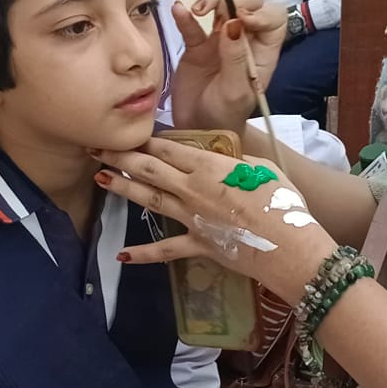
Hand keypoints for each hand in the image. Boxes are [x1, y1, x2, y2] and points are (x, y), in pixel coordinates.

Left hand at [93, 137, 336, 300]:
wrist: (288, 245)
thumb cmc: (283, 203)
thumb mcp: (264, 170)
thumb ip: (240, 165)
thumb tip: (229, 165)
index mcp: (210, 166)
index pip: (168, 148)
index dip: (145, 139)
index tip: (128, 131)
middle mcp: (193, 188)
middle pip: (150, 168)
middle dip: (121, 156)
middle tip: (97, 147)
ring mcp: (191, 217)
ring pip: (150, 199)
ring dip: (123, 189)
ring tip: (100, 179)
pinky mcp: (197, 244)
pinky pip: (165, 249)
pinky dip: (142, 253)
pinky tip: (121, 256)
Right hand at [166, 0, 286, 132]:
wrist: (198, 132)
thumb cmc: (225, 117)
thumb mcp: (236, 91)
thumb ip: (235, 57)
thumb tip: (235, 21)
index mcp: (263, 52)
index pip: (273, 18)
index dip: (261, 12)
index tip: (243, 19)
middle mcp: (245, 40)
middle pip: (249, 3)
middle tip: (218, 10)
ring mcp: (220, 40)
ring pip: (221, 6)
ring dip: (212, 0)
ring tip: (197, 9)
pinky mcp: (196, 46)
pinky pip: (193, 25)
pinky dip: (185, 15)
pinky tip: (179, 9)